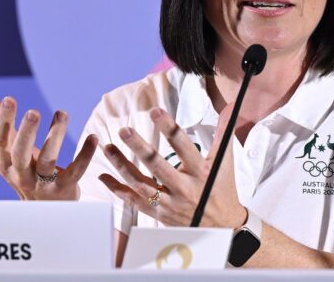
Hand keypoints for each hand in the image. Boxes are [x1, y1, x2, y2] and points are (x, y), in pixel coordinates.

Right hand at [0, 94, 97, 199]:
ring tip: (62, 113)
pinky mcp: (63, 189)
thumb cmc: (28, 174)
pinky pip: (75, 171)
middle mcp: (20, 175)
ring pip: (48, 160)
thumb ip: (2, 125)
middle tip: (33, 111)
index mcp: (6, 163)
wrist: (44, 212)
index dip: (3, 120)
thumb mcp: (13, 152)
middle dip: (26, 132)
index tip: (9, 99)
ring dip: (55, 136)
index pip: (1, 140)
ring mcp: (41, 184)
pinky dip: (85, 154)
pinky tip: (93, 138)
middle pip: (20, 152)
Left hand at [99, 105, 246, 227]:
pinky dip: (118, 189)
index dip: (168, 127)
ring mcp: (170, 203)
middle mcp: (184, 188)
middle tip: (124, 130)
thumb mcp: (225, 161)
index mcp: (201, 171)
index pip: (183, 145)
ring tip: (108, 148)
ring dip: (122, 166)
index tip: (155, 111)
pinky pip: (134, 201)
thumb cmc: (222, 189)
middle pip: (157, 165)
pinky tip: (104, 177)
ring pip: (141, 184)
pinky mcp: (160, 214)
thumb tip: (229, 107)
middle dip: (139, 147)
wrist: (222, 226)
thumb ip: (223, 132)